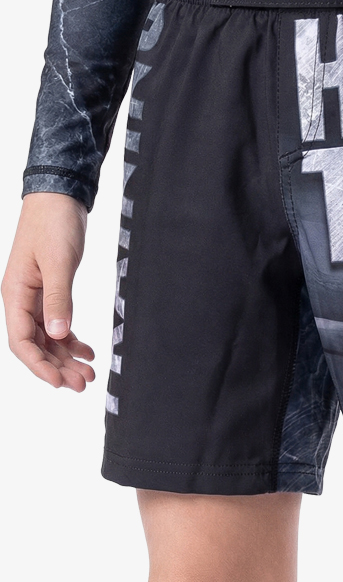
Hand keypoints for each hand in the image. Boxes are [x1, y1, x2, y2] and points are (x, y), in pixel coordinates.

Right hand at [2, 192, 95, 391]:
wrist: (60, 198)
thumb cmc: (54, 224)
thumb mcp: (59, 262)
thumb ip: (58, 299)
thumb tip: (59, 334)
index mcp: (15, 294)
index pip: (22, 341)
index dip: (39, 365)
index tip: (60, 382)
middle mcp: (23, 299)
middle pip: (37, 344)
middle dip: (58, 367)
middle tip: (83, 383)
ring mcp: (36, 296)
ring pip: (49, 336)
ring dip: (67, 356)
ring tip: (89, 373)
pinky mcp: (51, 290)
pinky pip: (59, 322)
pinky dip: (72, 339)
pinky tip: (87, 350)